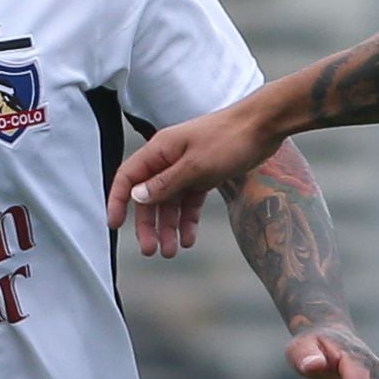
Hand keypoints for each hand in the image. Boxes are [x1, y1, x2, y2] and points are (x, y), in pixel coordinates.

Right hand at [109, 102, 284, 256]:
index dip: (118, 201)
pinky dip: (188, 220)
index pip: (128, 177)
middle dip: (148, 224)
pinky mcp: (205, 174)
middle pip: (149, 196)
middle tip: (150, 250)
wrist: (264, 126)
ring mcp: (187, 167)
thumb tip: (136, 196)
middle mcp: (170, 159)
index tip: (115, 225)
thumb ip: (164, 183)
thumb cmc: (229, 139)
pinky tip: (189, 238)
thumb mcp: (194, 166)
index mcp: (160, 150)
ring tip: (171, 251)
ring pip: (170, 202)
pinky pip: (190, 201)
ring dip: (169, 227)